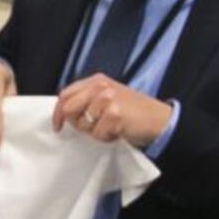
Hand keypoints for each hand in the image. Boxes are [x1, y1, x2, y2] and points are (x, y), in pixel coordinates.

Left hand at [54, 75, 175, 148]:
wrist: (159, 120)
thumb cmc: (133, 112)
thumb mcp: (108, 97)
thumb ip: (87, 99)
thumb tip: (64, 112)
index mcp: (96, 80)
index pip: (66, 94)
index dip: (58, 112)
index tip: (58, 125)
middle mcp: (100, 86)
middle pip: (69, 108)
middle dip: (76, 123)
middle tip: (92, 128)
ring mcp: (108, 99)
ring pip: (83, 124)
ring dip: (95, 132)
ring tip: (110, 127)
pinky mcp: (114, 114)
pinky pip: (98, 133)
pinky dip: (106, 138)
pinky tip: (118, 132)